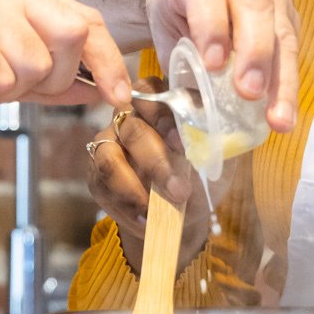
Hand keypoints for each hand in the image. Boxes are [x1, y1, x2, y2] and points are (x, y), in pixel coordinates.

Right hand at [86, 96, 212, 274]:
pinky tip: (145, 220)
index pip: (151, 92)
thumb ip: (212, 141)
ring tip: (155, 212)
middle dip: (156, 163)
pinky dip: (124, 206)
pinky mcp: (96, 172)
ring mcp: (108, 142)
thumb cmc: (202, 170)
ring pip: (109, 158)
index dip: (163, 116)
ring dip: (133, 188)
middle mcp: (128, 114)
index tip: (182, 144)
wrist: (185, 205)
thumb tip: (209, 137)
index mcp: (160, 100)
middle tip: (179, 191)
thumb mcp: (216, 154)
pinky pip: (102, 186)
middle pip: (133, 130)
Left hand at [146, 0, 300, 133]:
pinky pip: (293, 49)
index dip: (211, 27)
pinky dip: (287, 83)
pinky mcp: (288, 14)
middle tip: (250, 93)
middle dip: (255, 53)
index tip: (213, 64)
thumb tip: (197, 108)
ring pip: (283, 31)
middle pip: (256, 7)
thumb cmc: (177, 11)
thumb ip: (178, 61)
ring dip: (282, 78)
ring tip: (279, 118)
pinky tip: (284, 111)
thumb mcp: (164, 31)